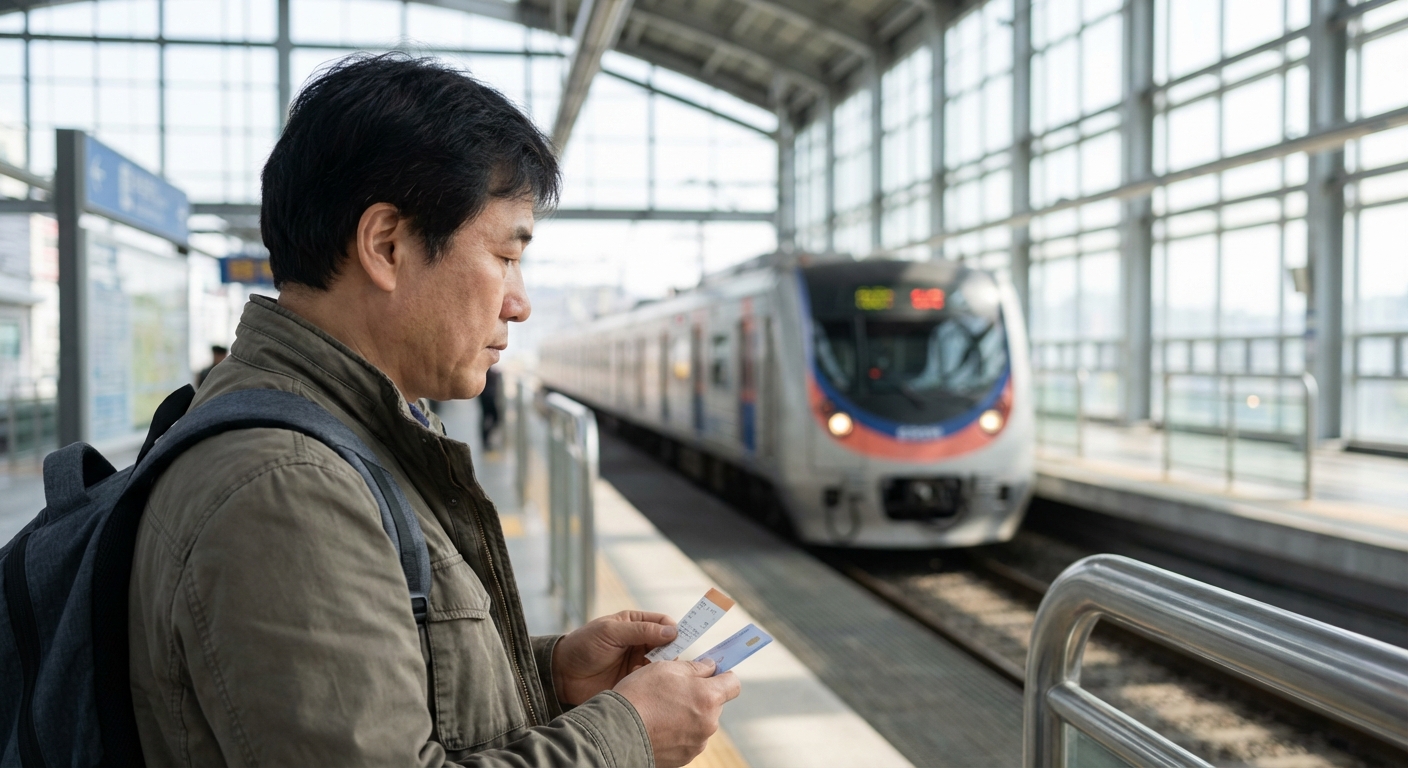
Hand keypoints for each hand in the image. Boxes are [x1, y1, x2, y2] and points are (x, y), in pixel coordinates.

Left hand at [552, 610, 677, 705]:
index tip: (677, 639)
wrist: (562, 675)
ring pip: (662, 664)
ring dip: (660, 667)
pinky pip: (652, 681)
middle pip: (668, 644)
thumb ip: (640, 630)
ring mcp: (638, 662)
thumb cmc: (583, 646)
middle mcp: (640, 642)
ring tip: (649, 670)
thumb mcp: (610, 632)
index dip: (673, 630)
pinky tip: (639, 681)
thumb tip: (672, 632)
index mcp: (635, 624)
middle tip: (667, 659)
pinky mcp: (634, 681)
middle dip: (671, 651)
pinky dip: (651, 681)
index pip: (664, 623)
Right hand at [614, 659, 740, 767]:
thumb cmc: (640, 695)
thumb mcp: (666, 668)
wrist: (617, 732)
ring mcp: (697, 743)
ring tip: (662, 710)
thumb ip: (695, 667)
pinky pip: (689, 739)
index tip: (713, 672)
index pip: (733, 684)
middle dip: (701, 695)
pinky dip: (679, 732)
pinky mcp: (685, 757)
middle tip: (676, 690)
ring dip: (689, 714)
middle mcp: (709, 723)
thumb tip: (710, 667)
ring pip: (701, 722)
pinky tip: (660, 725)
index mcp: (708, 698)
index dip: (724, 675)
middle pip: (715, 704)